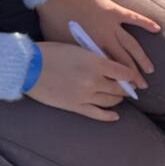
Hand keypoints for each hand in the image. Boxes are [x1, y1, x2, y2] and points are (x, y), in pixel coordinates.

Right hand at [26, 42, 146, 121]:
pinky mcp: (75, 106)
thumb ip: (97, 58)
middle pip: (119, 88)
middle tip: (130, 88)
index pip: (124, 72)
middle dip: (127, 88)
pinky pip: (97, 114)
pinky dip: (109, 116)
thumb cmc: (51, 52)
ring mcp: (85, 95)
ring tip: (120, 97)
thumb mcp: (79, 49)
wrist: (28, 67)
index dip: (133, 76)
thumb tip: (113, 67)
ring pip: (111, 101)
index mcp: (96, 63)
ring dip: (118, 99)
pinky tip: (115, 116)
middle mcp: (94, 80)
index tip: (136, 78)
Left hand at [37, 0, 159, 75]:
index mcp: (91, 49)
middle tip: (141, 87)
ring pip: (132, 45)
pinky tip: (157, 29)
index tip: (125, 91)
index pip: (109, 70)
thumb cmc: (52, 19)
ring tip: (150, 69)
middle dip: (134, 76)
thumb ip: (76, 56)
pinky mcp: (114, 10)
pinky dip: (146, 23)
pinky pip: (134, 18)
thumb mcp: (61, 44)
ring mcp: (111, 24)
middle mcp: (105, 39)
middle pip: (124, 61)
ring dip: (142, 58)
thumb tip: (84, 68)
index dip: (118, 81)